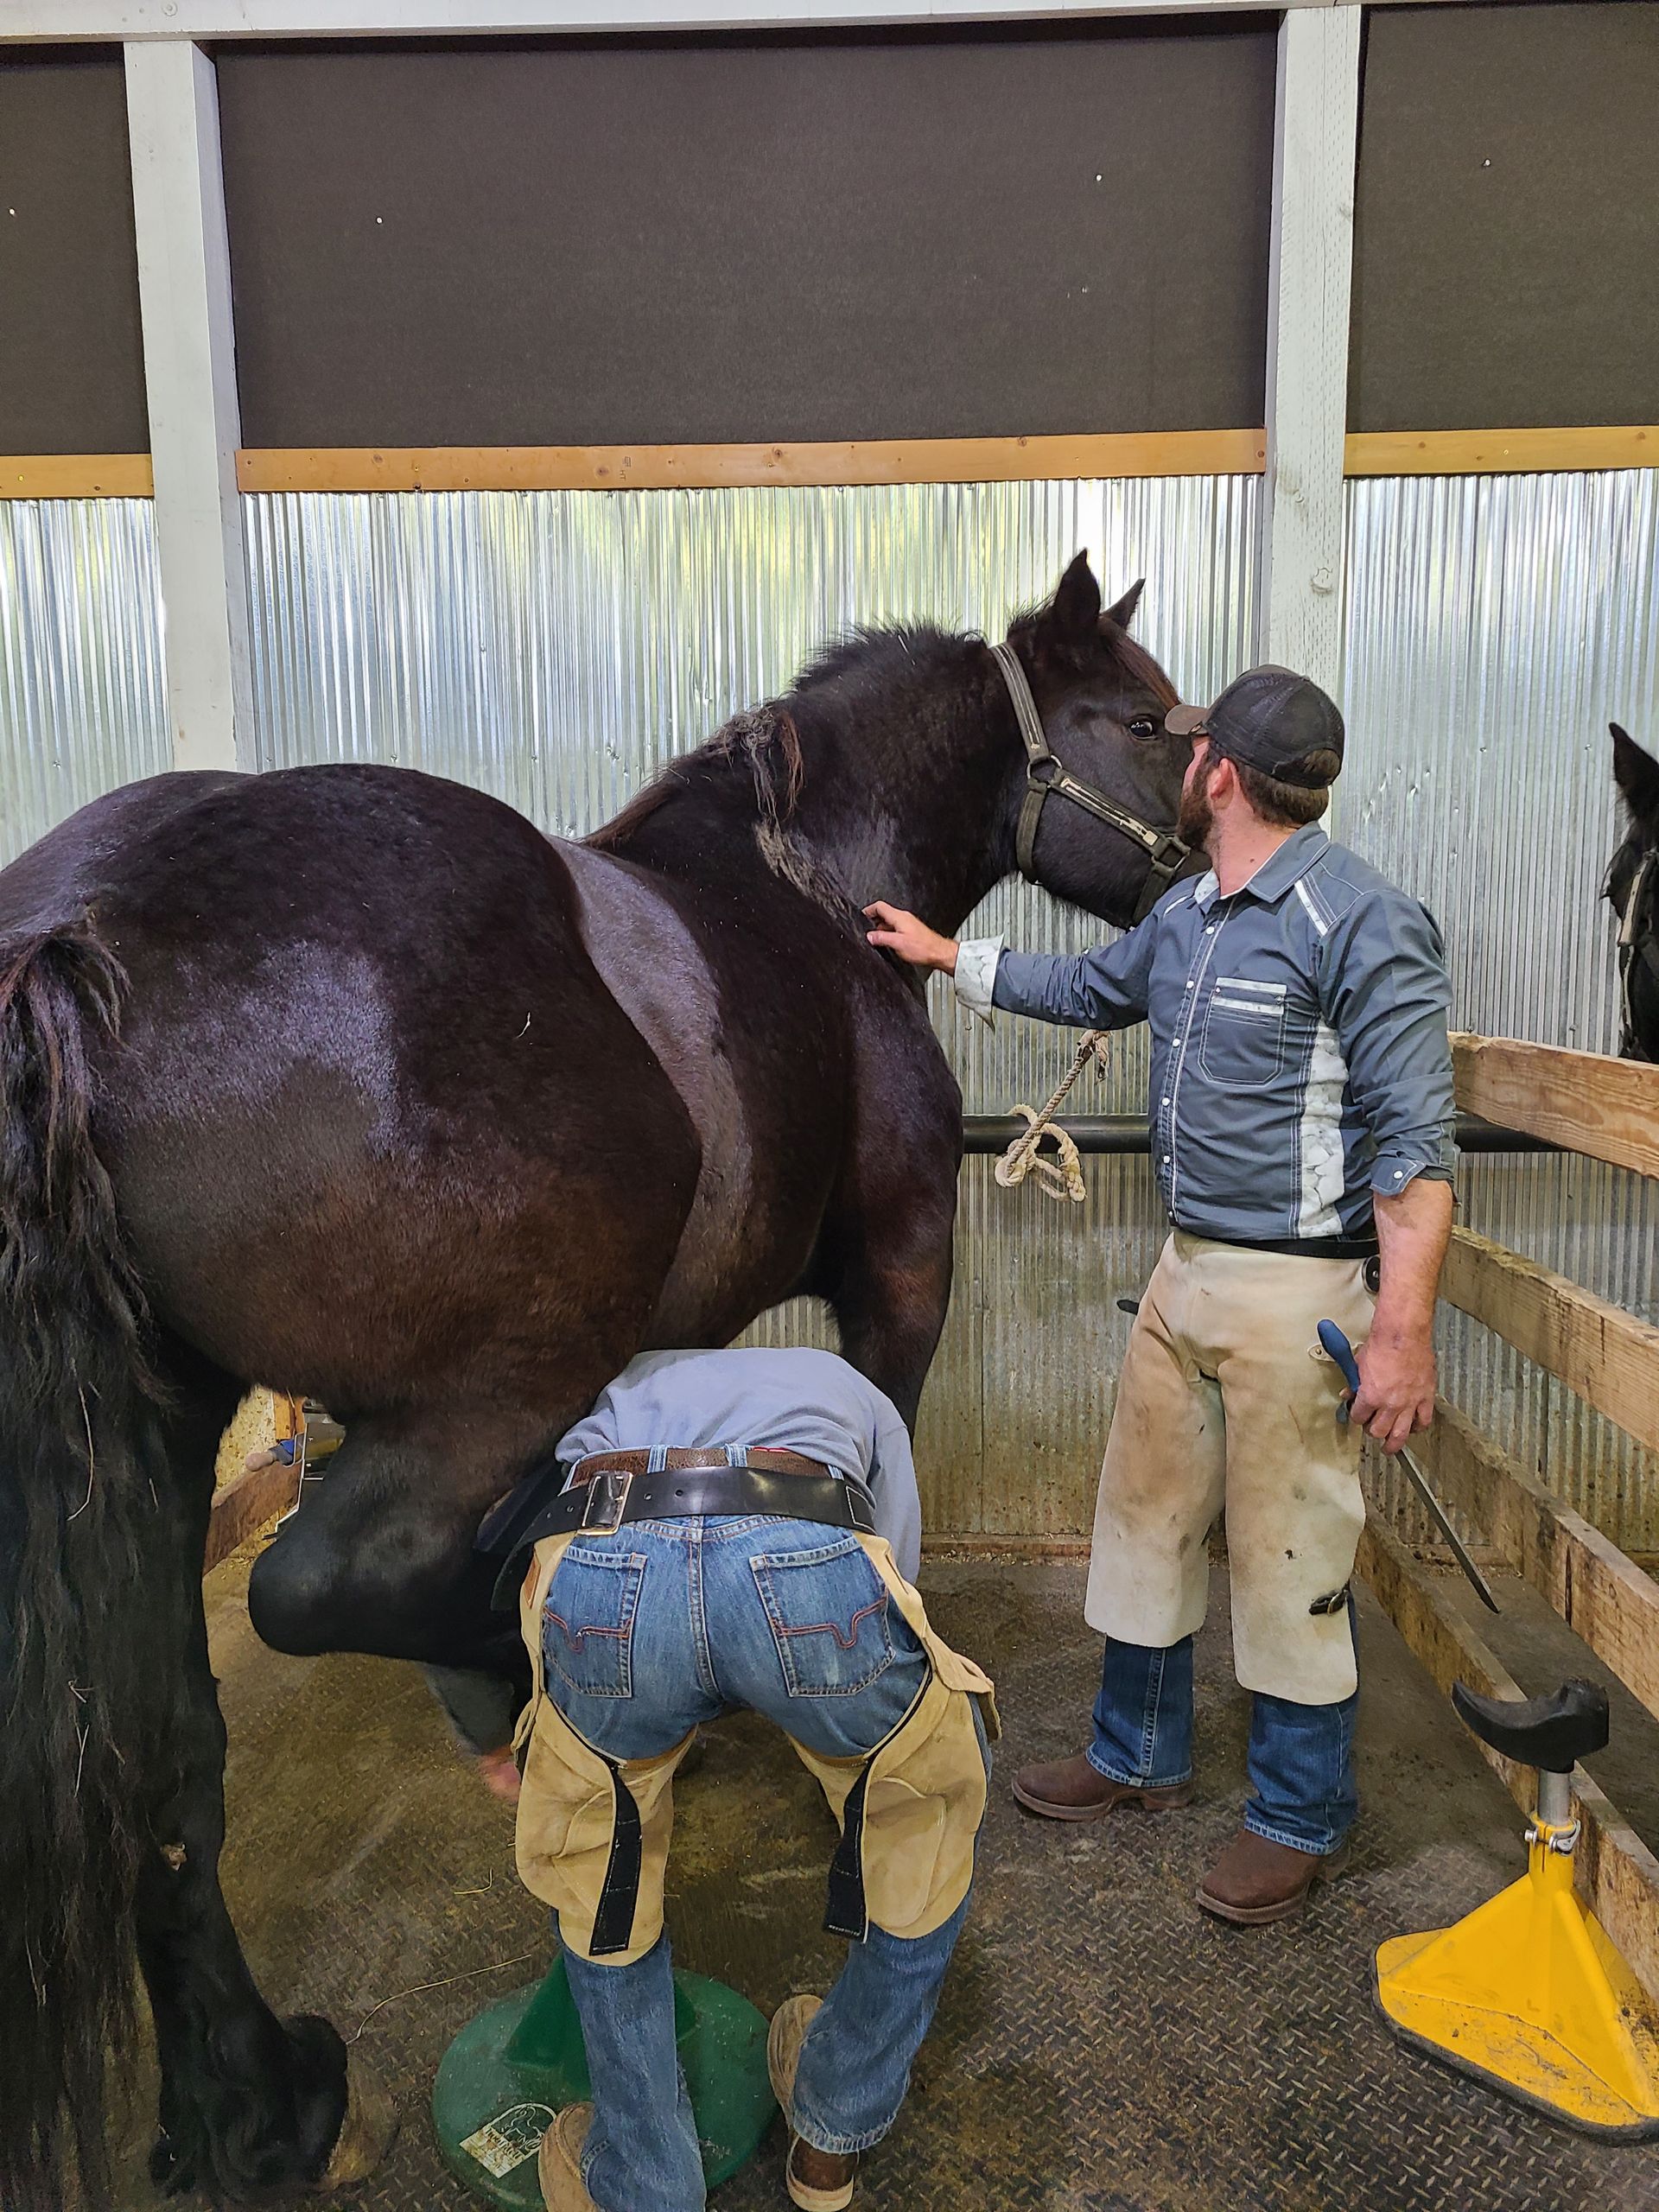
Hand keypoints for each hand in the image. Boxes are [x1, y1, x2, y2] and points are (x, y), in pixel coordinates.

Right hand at [864, 902, 958, 972]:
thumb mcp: (897, 943)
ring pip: (889, 921)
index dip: (868, 910)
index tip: (861, 917)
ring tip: (876, 939)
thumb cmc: (923, 948)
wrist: (938, 953)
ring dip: (880, 928)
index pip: (879, 906)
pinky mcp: (911, 930)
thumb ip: (881, 938)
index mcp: (899, 917)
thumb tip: (869, 936)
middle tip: (867, 931)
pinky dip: (888, 932)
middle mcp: (904, 917)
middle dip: (872, 921)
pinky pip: (895, 927)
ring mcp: (907, 923)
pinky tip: (888, 943)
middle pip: (883, 913)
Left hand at [1351, 1330, 1436, 1453]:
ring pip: (1400, 1435)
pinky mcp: (1426, 1398)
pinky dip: (1417, 1427)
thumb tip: (1348, 1392)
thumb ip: (1354, 1383)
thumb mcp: (1358, 1364)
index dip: (1356, 1416)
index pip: (1358, 1417)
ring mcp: (1409, 1403)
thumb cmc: (1382, 1345)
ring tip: (1390, 1447)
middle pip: (1378, 1432)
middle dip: (1372, 1431)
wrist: (1404, 1334)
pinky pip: (1423, 1421)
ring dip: (1393, 1443)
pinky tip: (1413, 1428)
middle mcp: (1390, 1404)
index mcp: (1371, 1397)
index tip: (1358, 1415)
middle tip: (1372, 1429)